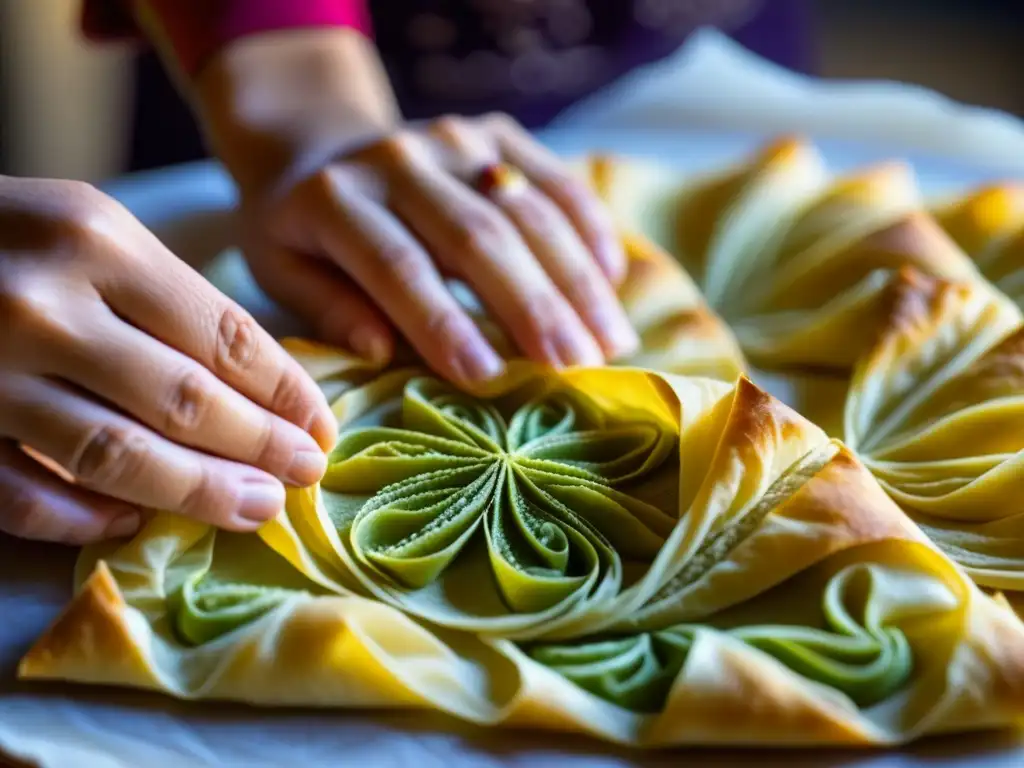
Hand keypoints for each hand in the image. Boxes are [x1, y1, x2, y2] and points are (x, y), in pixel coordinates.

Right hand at [0, 176, 335, 543]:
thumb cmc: (4, 238)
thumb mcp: (89, 233)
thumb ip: (166, 299)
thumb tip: (268, 387)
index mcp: (95, 239)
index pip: (224, 334)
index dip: (287, 391)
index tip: (322, 427)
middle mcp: (42, 302)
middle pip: (186, 400)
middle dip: (261, 447)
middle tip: (306, 476)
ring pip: (116, 455)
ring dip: (197, 492)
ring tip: (254, 508)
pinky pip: (20, 494)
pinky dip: (82, 519)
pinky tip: (134, 524)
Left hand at [243, 114, 638, 383]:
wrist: (320, 150)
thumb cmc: (305, 235)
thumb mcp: (285, 273)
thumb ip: (330, 310)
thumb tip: (382, 352)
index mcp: (334, 200)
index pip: (399, 265)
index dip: (444, 323)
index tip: (490, 379)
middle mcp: (398, 158)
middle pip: (478, 236)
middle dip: (533, 307)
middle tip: (577, 367)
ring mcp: (454, 138)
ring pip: (528, 209)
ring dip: (576, 279)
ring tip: (611, 341)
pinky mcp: (496, 131)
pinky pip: (556, 178)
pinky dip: (589, 228)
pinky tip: (612, 280)